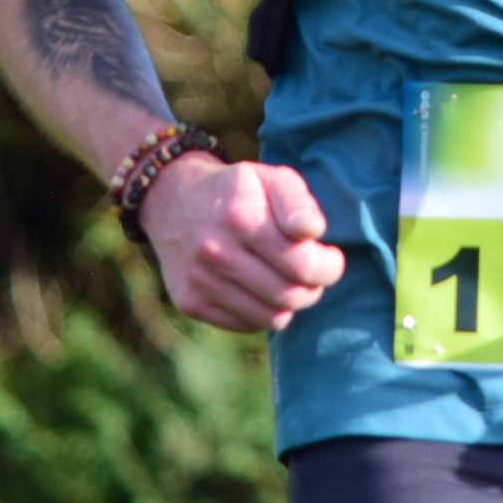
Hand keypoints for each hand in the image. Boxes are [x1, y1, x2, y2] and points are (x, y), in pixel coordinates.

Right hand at [137, 153, 347, 332]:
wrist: (173, 202)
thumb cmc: (238, 190)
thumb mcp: (271, 178)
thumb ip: (298, 202)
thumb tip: (313, 231)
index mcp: (240, 216)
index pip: (303, 265)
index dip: (329, 267)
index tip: (330, 257)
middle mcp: (216, 252)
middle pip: (291, 296)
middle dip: (314, 287)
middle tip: (312, 272)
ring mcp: (200, 281)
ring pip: (272, 318)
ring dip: (290, 302)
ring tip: (287, 279)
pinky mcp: (191, 302)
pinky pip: (247, 325)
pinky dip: (261, 311)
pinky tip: (258, 287)